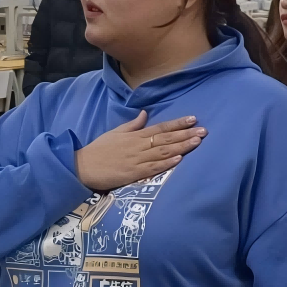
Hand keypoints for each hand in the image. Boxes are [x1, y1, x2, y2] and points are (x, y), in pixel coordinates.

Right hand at [74, 112, 205, 191]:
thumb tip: (144, 113)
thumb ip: (132, 125)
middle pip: (166, 138)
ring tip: (197, 141)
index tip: (194, 119)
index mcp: (135, 135)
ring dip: (181, 146)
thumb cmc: (99, 150)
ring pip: (162, 152)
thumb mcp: (115, 133)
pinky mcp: (132, 173)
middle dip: (186, 134)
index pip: (161, 127)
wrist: (82, 167)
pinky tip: (178, 159)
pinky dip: (165, 163)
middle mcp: (138, 146)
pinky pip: (152, 168)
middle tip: (204, 130)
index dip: (178, 123)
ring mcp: (136, 160)